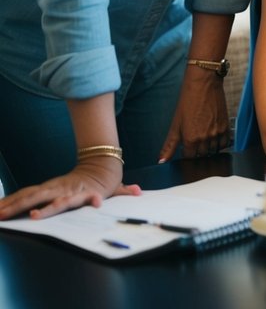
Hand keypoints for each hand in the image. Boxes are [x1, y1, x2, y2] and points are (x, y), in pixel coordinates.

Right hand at [0, 156, 140, 219]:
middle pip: (38, 197)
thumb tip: (137, 191)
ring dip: (10, 204)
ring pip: (27, 195)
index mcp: (77, 191)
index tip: (37, 215)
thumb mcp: (117, 187)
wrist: (101, 164)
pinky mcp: (44, 189)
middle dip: (20, 207)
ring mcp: (51, 187)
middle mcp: (60, 188)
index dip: (50, 208)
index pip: (62, 201)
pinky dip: (10, 200)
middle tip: (3, 216)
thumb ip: (125, 191)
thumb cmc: (107, 182)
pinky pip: (24, 195)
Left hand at [158, 68, 230, 161]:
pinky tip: (213, 138)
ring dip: (208, 148)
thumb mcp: (175, 124)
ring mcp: (217, 133)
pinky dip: (220, 144)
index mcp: (190, 139)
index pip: (189, 158)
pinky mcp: (226, 127)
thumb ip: (169, 145)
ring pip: (214, 151)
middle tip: (194, 143)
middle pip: (202, 156)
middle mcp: (205, 138)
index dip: (186, 153)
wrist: (204, 85)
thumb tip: (161, 161)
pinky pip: (225, 143)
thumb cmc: (188, 102)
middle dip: (197, 152)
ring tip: (203, 139)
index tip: (185, 148)